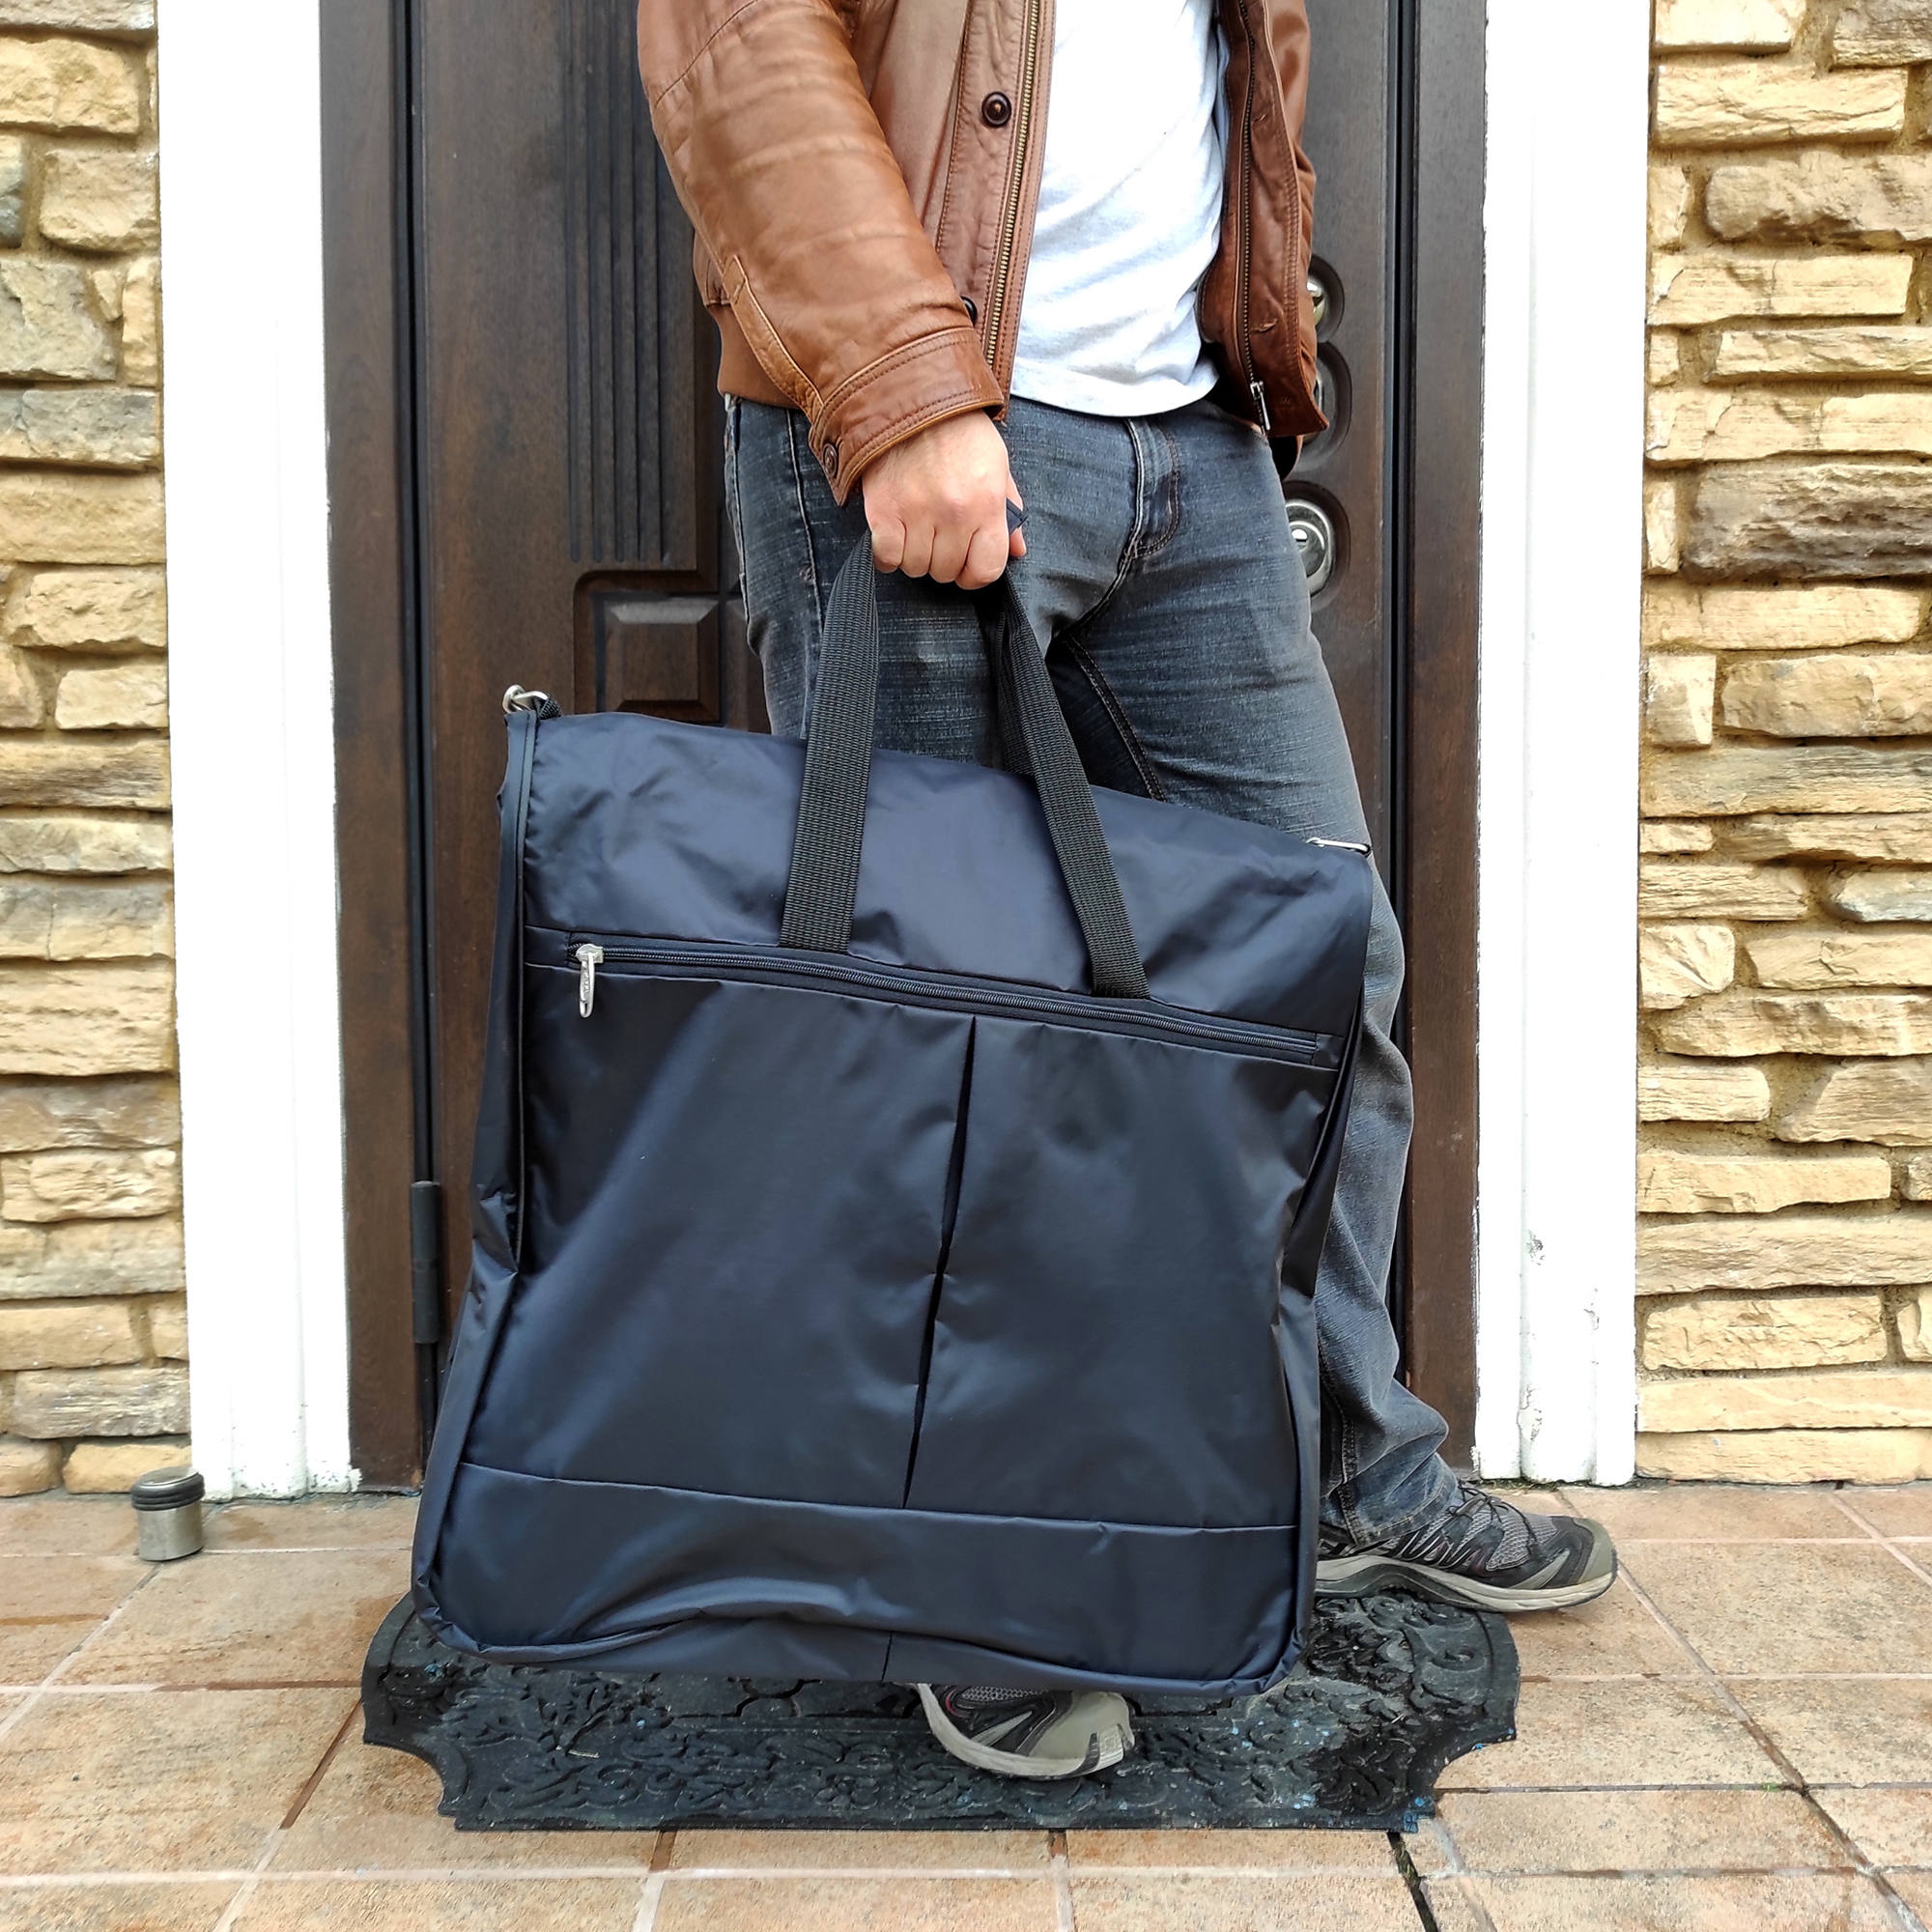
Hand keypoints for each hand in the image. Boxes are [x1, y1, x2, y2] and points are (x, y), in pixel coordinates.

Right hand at [861, 411, 1025, 590]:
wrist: (911, 395)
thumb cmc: (957, 429)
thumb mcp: (996, 464)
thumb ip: (1008, 511)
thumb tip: (1017, 550)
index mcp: (986, 503)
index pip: (987, 569)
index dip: (976, 575)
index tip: (967, 567)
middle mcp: (954, 513)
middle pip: (946, 570)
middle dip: (943, 561)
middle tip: (938, 538)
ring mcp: (917, 513)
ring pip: (916, 567)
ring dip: (915, 557)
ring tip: (916, 532)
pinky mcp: (884, 510)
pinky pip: (887, 557)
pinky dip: (888, 555)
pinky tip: (894, 537)